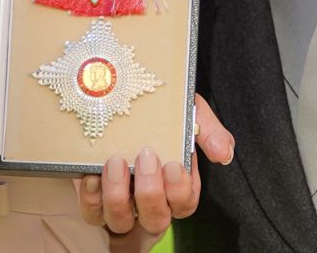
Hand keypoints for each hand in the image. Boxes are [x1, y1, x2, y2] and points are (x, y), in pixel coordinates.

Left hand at [76, 94, 233, 242]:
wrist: (119, 94)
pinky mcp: (95, 199)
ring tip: (116, 162)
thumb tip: (225, 154)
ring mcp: (122, 203)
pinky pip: (92, 212)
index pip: (185, 204)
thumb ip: (208, 130)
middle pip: (156, 220)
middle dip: (151, 192)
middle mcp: (150, 200)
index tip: (174, 164)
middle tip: (146, 157)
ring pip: (121, 222)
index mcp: (176, 185)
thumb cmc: (158, 110)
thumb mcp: (188, 111)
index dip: (180, 191)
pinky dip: (92, 197)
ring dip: (119, 196)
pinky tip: (93, 173)